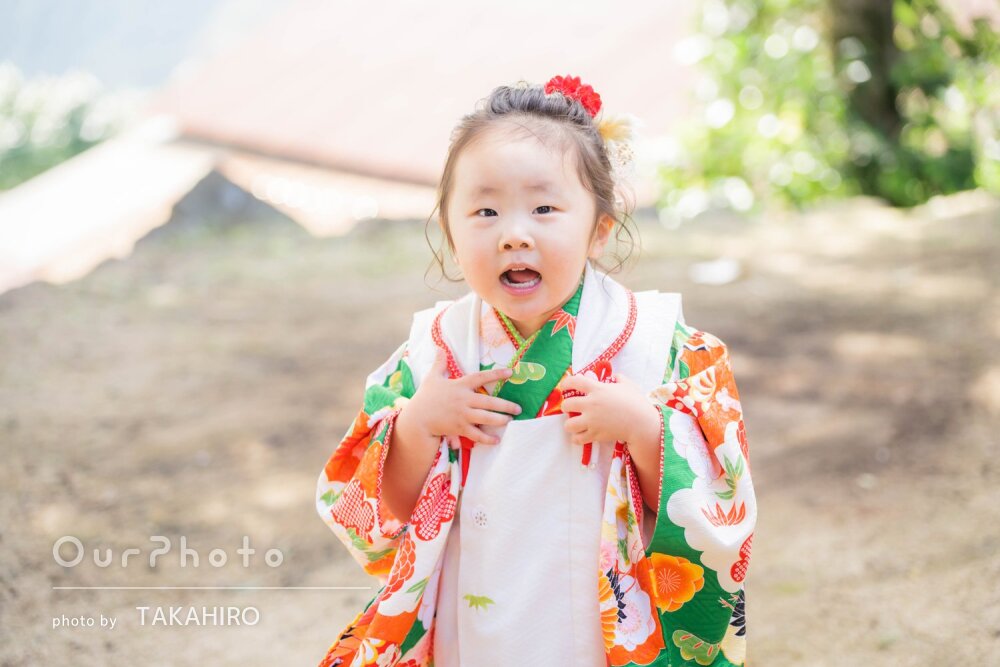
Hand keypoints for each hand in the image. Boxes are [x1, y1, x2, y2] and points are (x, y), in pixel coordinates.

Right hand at [403, 348, 522, 446]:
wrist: (417, 418)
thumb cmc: (425, 397)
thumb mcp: (432, 378)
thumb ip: (439, 363)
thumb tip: (439, 348)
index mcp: (460, 386)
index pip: (481, 377)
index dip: (497, 374)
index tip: (511, 372)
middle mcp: (464, 400)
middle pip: (489, 402)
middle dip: (506, 405)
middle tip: (518, 408)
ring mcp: (462, 415)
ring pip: (486, 418)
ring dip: (500, 420)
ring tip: (510, 420)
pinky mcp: (459, 428)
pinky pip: (477, 435)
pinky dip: (487, 438)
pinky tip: (497, 440)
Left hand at [560, 372, 659, 453]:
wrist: (641, 423)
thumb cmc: (636, 402)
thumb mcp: (628, 385)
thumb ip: (618, 378)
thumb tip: (614, 376)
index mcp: (597, 389)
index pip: (574, 382)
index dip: (566, 383)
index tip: (565, 386)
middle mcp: (591, 404)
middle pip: (567, 405)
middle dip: (566, 406)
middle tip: (570, 407)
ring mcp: (592, 421)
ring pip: (569, 425)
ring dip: (570, 424)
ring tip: (575, 423)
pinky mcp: (595, 434)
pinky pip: (578, 439)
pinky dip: (577, 438)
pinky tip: (580, 435)